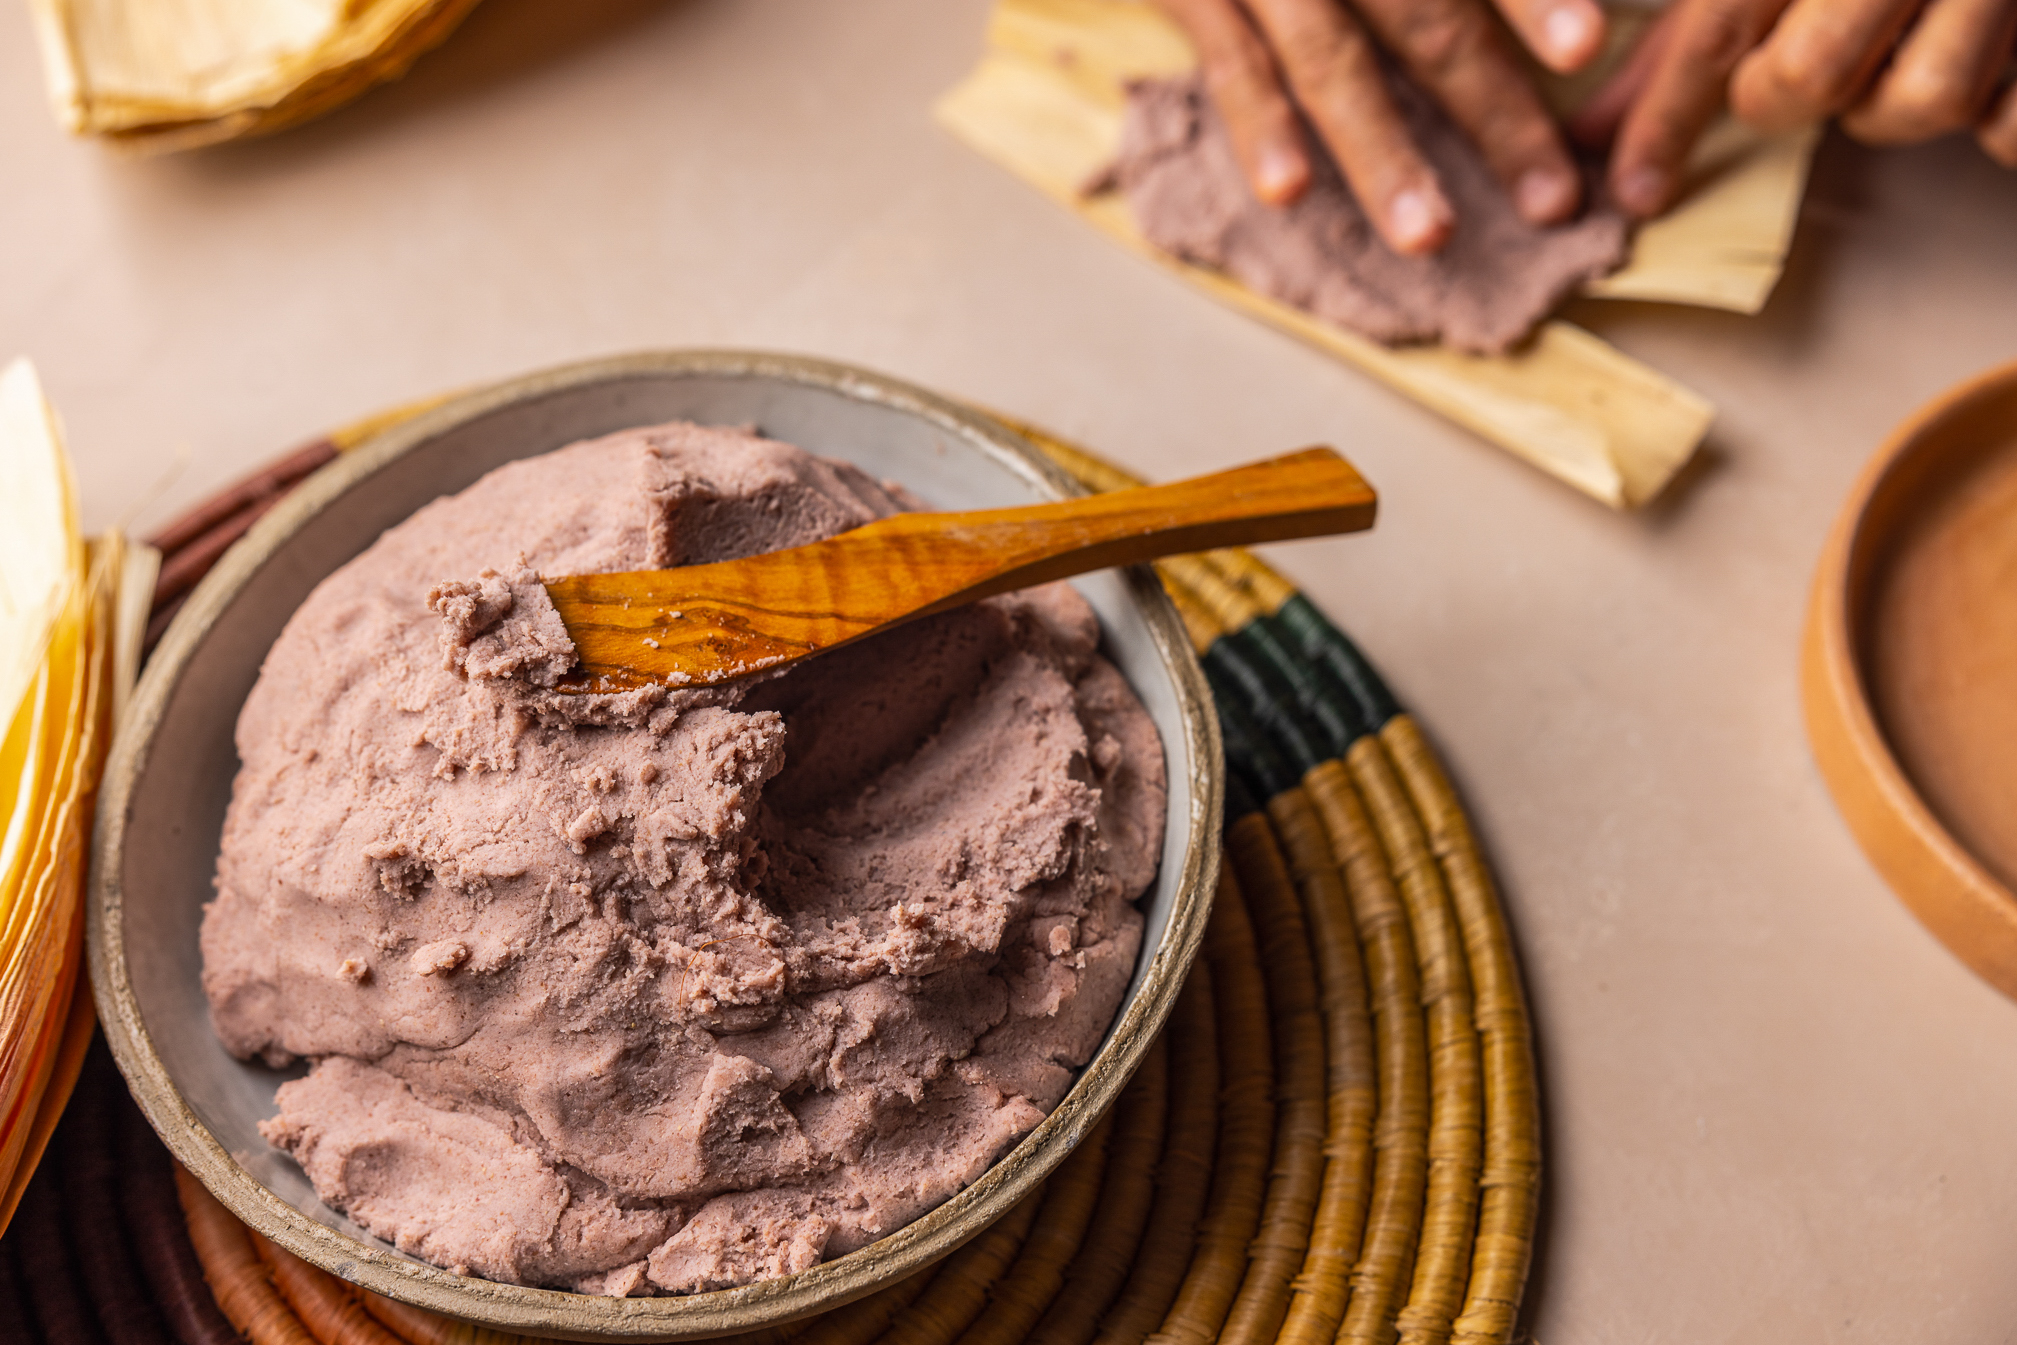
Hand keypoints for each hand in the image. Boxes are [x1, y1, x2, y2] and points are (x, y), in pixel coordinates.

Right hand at [1152, 0, 1609, 254]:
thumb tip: (1565, 33)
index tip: (1588, 49)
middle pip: (1428, 19)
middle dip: (1495, 114)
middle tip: (1552, 201)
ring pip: (1332, 62)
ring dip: (1383, 154)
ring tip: (1430, 236)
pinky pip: (1231, 66)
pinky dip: (1258, 127)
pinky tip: (1288, 190)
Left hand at [1575, 0, 2016, 219]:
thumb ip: (1687, 29)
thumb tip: (1598, 132)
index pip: (1716, 28)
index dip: (1665, 116)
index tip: (1635, 186)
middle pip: (1811, 76)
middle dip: (1782, 95)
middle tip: (1788, 67)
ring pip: (1922, 102)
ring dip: (1889, 101)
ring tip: (1894, 47)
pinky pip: (2010, 127)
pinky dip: (1994, 119)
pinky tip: (1981, 67)